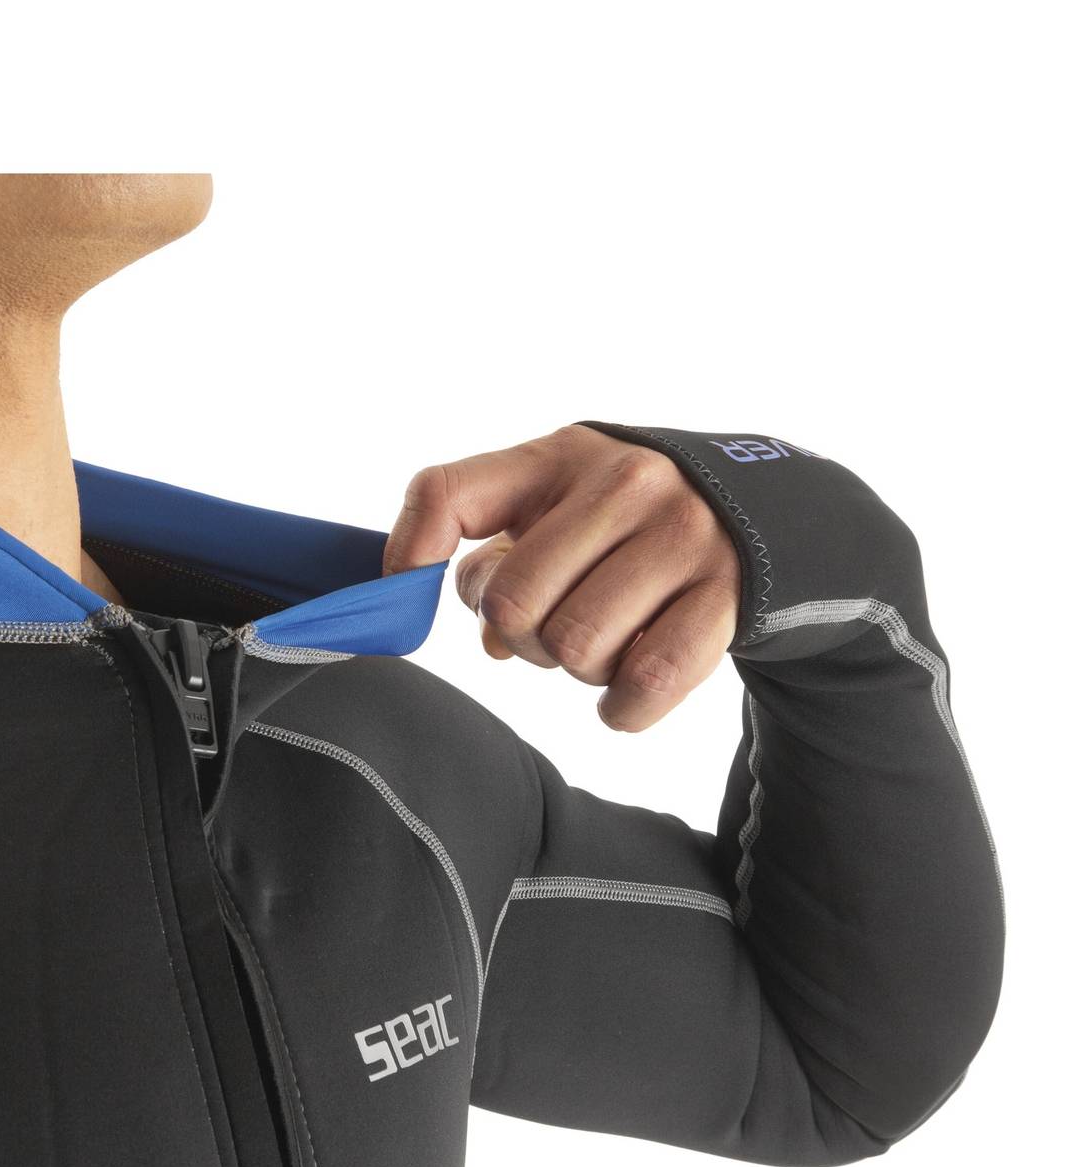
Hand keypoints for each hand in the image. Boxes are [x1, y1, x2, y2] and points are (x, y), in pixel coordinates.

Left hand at [384, 425, 739, 730]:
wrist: (759, 520)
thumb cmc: (625, 524)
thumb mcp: (558, 510)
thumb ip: (499, 561)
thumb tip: (489, 639)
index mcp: (559, 458)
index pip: (448, 493)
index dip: (411, 553)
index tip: (407, 589)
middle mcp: (624, 485)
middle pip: (511, 603)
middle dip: (520, 635)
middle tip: (552, 627)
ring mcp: (680, 538)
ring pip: (575, 647)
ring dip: (576, 669)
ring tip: (602, 642)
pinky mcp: (725, 597)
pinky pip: (645, 682)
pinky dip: (622, 708)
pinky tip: (623, 694)